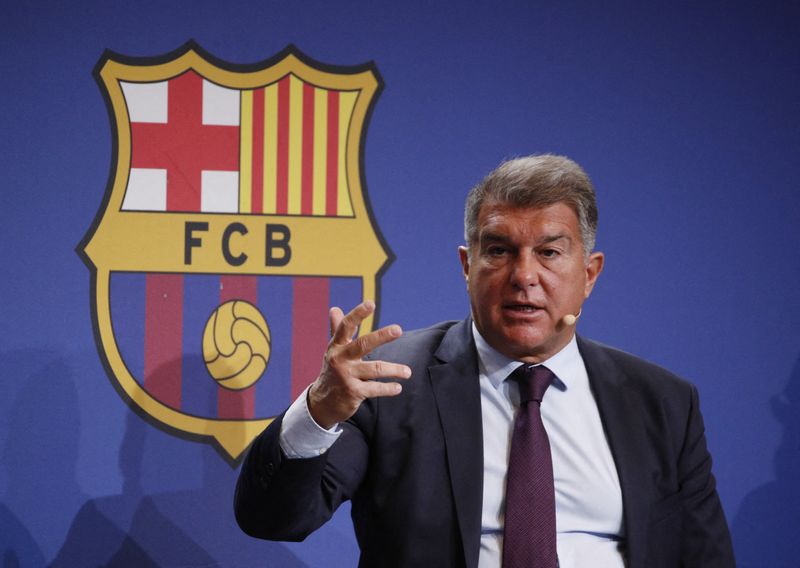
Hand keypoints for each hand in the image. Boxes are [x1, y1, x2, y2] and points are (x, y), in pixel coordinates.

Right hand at [307, 301, 410, 429]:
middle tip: (398, 329)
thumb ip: (336, 330)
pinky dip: (388, 388)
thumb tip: (334, 308)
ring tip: (408, 372)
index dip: (358, 314)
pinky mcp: (353, 392)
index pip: (346, 326)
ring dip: (394, 370)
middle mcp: (340, 359)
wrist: (322, 403)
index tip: (371, 304)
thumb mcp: (334, 350)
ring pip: (375, 369)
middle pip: (363, 344)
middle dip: (381, 336)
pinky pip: (375, 389)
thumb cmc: (333, 371)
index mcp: (337, 346)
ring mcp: (347, 376)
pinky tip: (398, 387)